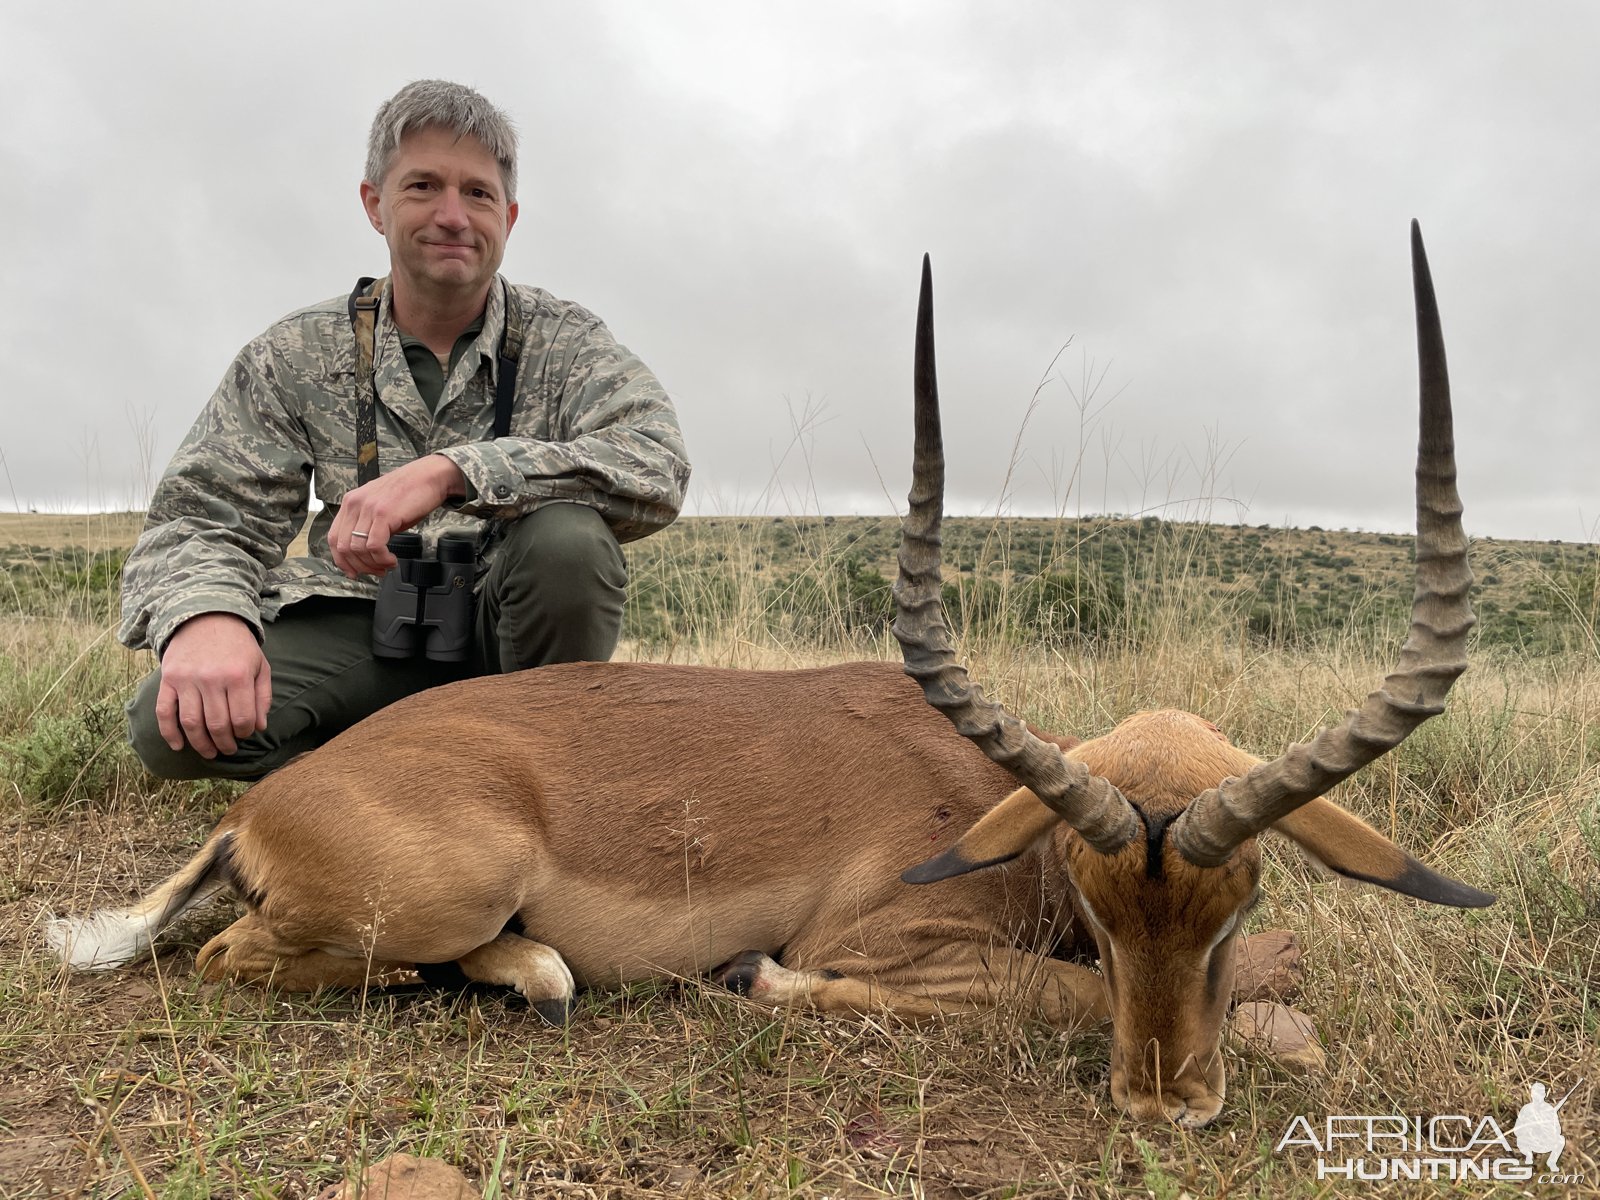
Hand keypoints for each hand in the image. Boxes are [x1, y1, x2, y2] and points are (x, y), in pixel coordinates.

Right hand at [156, 614, 271, 758]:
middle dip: (224, 743)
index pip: (242, 718)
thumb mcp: (260, 665)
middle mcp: (211, 679)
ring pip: (191, 723)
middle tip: (228, 750)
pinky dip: (169, 733)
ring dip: (200, 744)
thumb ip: (262, 696)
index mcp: (237, 676)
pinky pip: (164, 712)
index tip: (244, 734)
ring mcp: (186, 680)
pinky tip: (178, 746)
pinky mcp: (168, 679)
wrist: (206, 616)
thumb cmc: (237, 645)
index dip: (244, 732)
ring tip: (209, 753)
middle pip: (217, 725)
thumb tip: (259, 727)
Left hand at [328, 454, 467, 576]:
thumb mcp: (381, 508)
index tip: (354, 571)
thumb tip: (365, 553)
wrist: (431, 476)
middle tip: (376, 571)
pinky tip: (391, 559)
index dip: (342, 560)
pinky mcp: (383, 513)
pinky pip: (374, 545)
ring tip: (387, 565)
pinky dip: (382, 558)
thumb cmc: (410, 492)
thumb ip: (368, 526)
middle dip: (360, 566)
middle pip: (343, 547)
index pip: (333, 538)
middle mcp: (355, 504)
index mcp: (351, 502)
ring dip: (373, 564)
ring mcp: (368, 508)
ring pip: (357, 549)